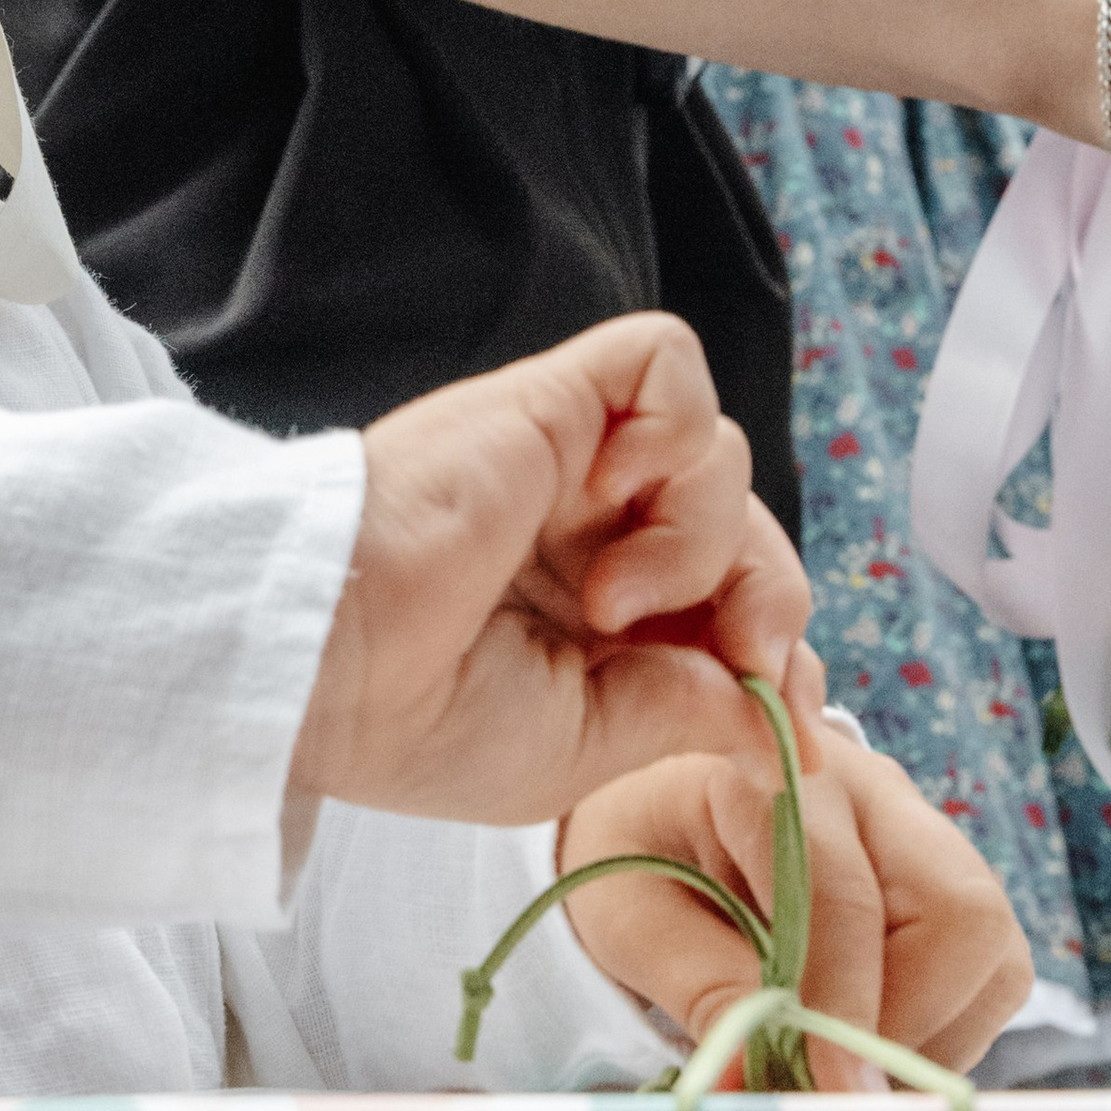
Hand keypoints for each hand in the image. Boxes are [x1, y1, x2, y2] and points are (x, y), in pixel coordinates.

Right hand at [289, 313, 820, 829]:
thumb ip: (689, 714)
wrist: (330, 661)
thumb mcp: (584, 749)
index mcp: (586, 616)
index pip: (728, 596)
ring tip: (609, 595)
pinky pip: (664, 361)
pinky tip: (613, 495)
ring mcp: (569, 459)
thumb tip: (781, 723)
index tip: (781, 704)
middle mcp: (584, 529)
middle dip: (768, 595)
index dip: (773, 641)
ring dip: (701, 537)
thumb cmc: (421, 718)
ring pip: (714, 452)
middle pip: (742, 522)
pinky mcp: (550, 400)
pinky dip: (674, 426)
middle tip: (735, 651)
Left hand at [558, 719, 1031, 1089]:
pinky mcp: (948, 884)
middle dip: (911, 1021)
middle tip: (833, 1087)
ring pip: (991, 954)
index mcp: (774, 770)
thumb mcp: (629, 919)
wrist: (654, 811)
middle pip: (961, 913)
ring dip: (931, 1036)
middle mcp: (874, 790)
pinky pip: (987, 975)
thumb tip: (759, 1083)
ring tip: (839, 1068)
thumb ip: (700, 988)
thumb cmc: (632, 854)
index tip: (830, 1092)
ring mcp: (924, 835)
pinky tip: (861, 1042)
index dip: (844, 1002)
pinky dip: (939, 1032)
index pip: (841, 892)